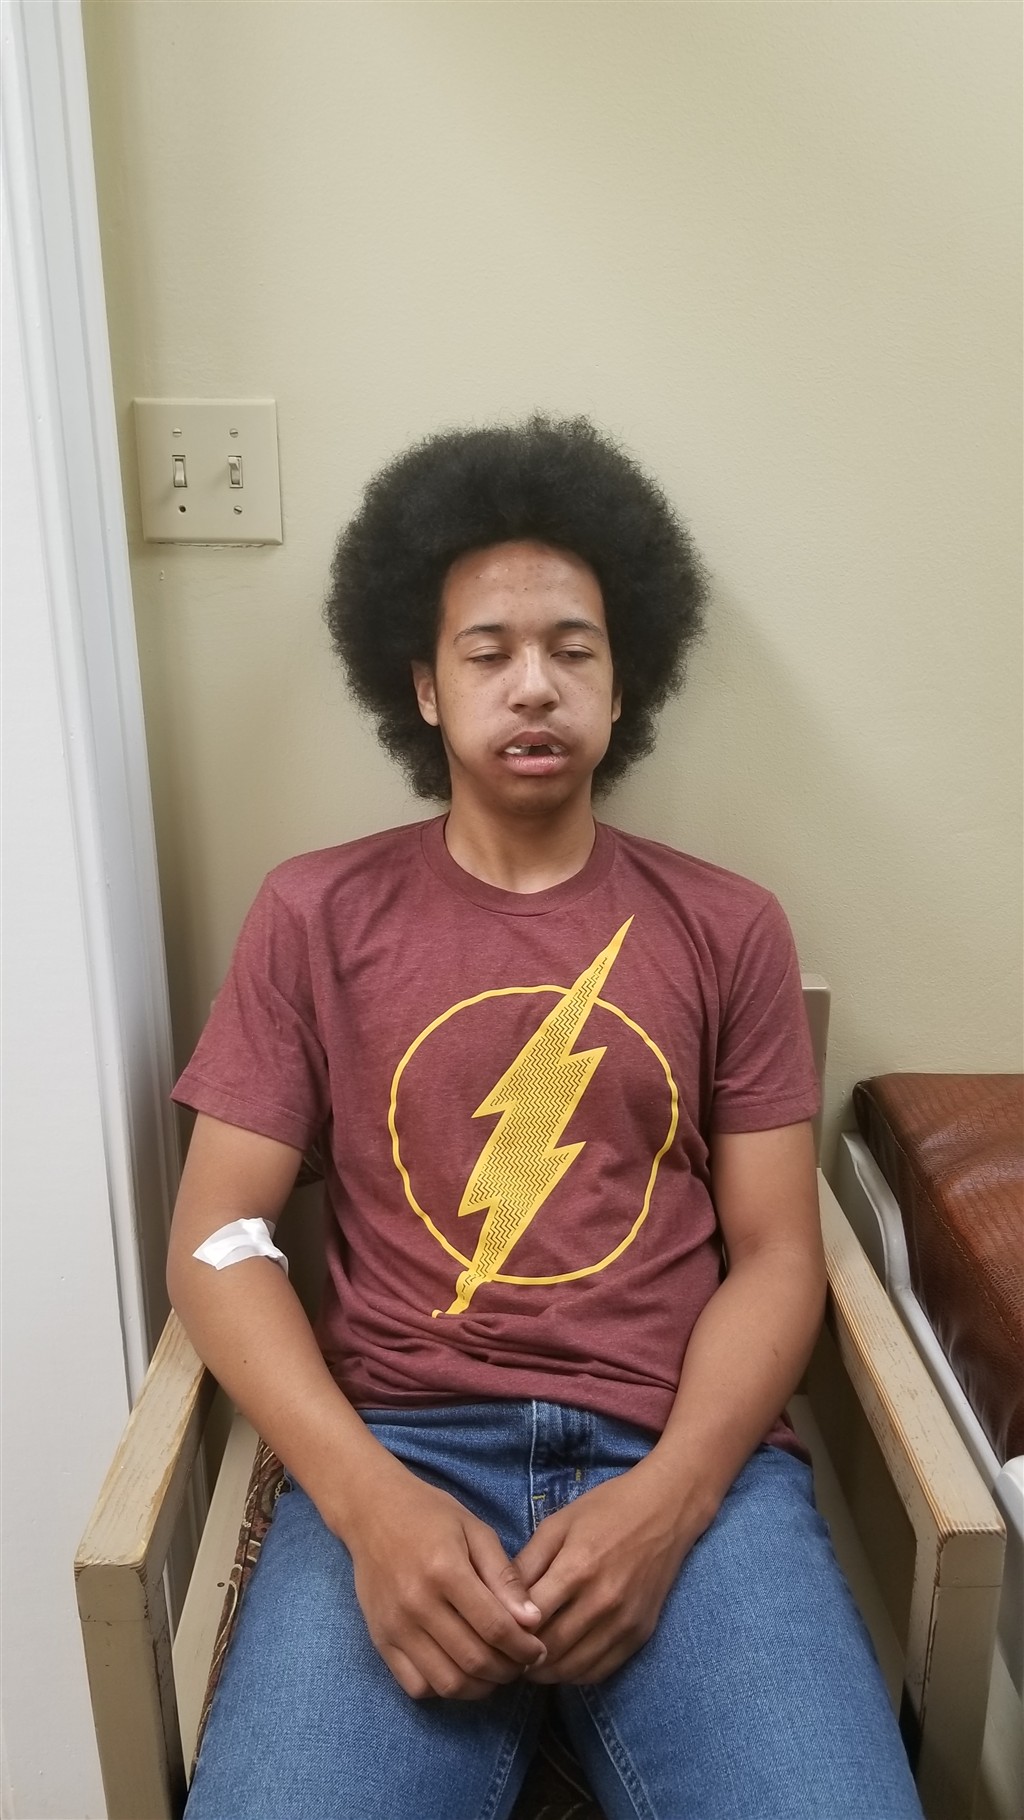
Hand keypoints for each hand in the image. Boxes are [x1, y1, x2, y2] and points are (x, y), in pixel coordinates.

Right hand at [340, 1454, 546, 1700]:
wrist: (372, 1511)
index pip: (495, 1627)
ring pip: (447, 1683)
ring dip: (480, 1687)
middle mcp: (417, 1604)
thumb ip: (504, 1576)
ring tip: (495, 1671)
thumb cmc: (430, 1514)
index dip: (524, 1647)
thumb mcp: (476, 1531)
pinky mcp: (380, 1640)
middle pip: (473, 1660)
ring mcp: (395, 1627)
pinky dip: (444, 1689)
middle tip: (522, 1663)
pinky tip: (460, 1670)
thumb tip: (532, 1621)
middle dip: (508, 1670)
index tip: (538, 1649)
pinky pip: (417, 1686)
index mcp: (445, 1571)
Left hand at [514, 1458, 708, 1684]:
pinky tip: (561, 1661)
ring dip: (546, 1672)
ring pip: (573, 1669)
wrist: (665, 1510)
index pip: (529, 1619)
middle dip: (521, 1658)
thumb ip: (526, 1564)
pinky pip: (600, 1671)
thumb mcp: (557, 1524)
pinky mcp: (640, 1634)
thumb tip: (497, 1600)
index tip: (492, 1632)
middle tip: (505, 1654)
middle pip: (549, 1651)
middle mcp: (602, 1602)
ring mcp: (624, 1622)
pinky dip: (575, 1673)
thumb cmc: (605, 1510)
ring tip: (529, 1662)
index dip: (505, 1630)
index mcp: (577, 1568)